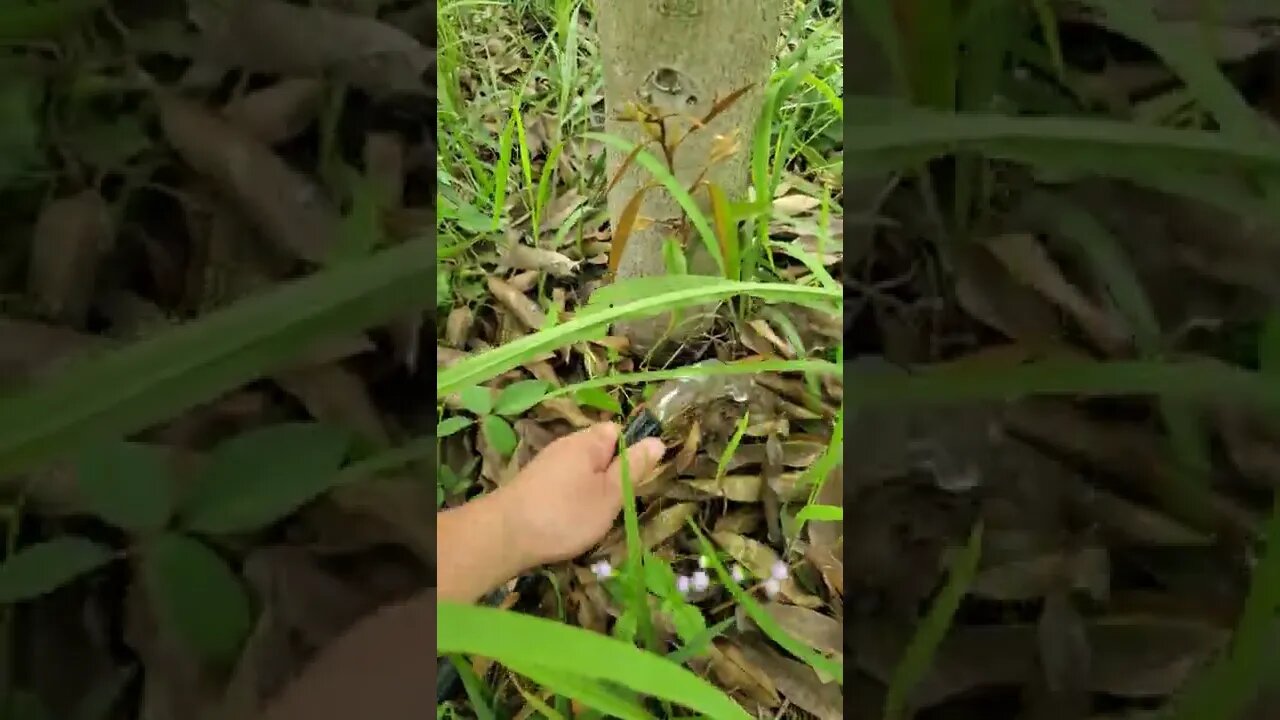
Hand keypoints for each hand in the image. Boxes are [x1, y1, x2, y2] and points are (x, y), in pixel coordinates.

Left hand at [494, 422, 664, 569]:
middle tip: (617, 504)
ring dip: (592, 491)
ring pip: (582, 471)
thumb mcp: (610, 494)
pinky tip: (571, 520)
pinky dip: (572, 500)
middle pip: (600, 452)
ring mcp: (547, 464)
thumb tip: (657, 441)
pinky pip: (565, 484)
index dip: (632, 452)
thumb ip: (633, 468)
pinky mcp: (534, 483)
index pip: (619, 431)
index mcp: (588, 441)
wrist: (505, 535)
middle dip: (612, 476)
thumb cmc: (566, 514)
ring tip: (595, 517)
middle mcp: (566, 445)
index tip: (637, 480)